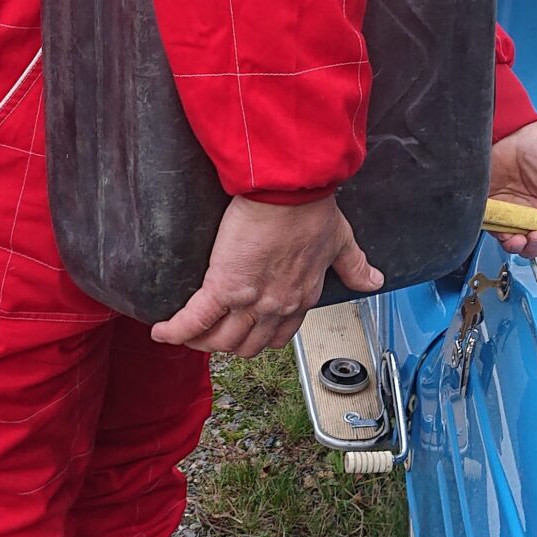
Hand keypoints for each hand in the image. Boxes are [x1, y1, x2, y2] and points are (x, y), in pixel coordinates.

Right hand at [151, 195, 381, 357]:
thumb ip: (355, 265)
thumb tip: (374, 280)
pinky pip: (195, 320)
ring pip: (221, 341)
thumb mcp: (341, 241)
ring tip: (184, 331)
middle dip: (228, 344)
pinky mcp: (224, 286)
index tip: (245, 330)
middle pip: (247, 346)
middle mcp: (277, 307)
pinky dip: (176, 330)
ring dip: (201, 341)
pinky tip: (162, 331)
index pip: (279, 335)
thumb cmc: (312, 209)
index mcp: (301, 298)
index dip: (259, 338)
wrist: (292, 190)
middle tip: (210, 333)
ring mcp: (251, 302)